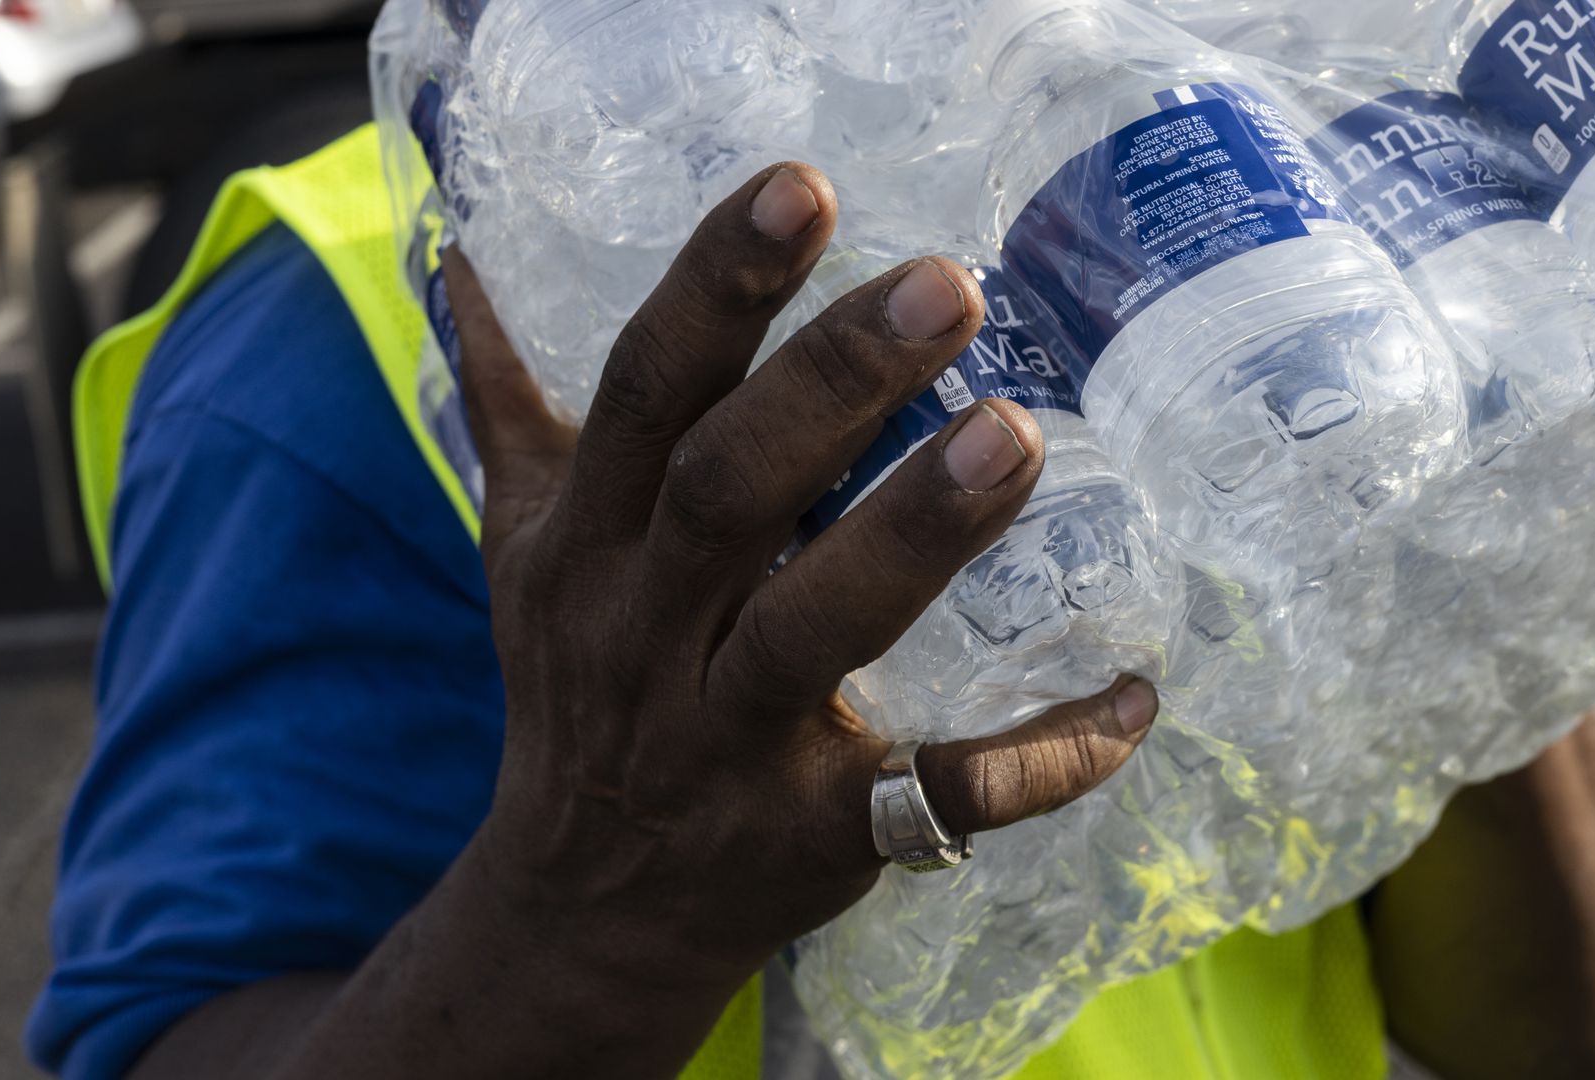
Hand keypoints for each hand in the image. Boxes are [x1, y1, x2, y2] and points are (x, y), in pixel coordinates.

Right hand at [443, 162, 1156, 1073]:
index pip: (645, 394)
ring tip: (1017, 436)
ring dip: (915, 535)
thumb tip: (461, 259)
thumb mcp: (521, 548)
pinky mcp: (818, 834)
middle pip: (729, 495)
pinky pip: (937, 797)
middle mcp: (646, 632)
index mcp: (587, 543)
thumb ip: (508, 406)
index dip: (716, 289)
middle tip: (951, 286)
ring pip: (817, 632)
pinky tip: (1134, 695)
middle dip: (832, 386)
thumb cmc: (577, 691)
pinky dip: (1040, 755)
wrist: (585, 907)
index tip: (804, 187)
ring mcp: (730, 741)